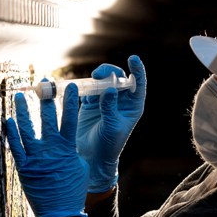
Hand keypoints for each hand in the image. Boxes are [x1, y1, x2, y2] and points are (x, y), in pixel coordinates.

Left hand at [5, 82, 88, 216]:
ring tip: (21, 97)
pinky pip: (16, 146)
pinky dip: (12, 133)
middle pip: (48, 119)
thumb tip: (68, 143)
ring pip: (28, 129)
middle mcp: (50, 150)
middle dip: (47, 99)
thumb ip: (73, 152)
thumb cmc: (73, 191)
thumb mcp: (80, 168)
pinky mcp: (24, 167)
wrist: (60, 213)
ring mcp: (35, 158)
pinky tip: (9, 120)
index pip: (70, 120)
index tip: (72, 86)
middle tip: (44, 84)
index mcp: (68, 149)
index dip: (71, 102)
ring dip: (24, 111)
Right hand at [76, 55, 146, 192]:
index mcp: (133, 106)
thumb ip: (110, 108)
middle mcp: (121, 101)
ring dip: (98, 76)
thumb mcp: (111, 126)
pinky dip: (84, 85)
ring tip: (91, 79)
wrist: (93, 158)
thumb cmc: (109, 145)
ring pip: (103, 81)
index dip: (137, 70)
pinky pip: (89, 88)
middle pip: (119, 78)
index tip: (133, 58)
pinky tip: (79, 86)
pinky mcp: (91, 103)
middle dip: (111, 71)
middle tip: (99, 74)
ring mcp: (106, 100)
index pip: (138, 84)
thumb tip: (111, 88)